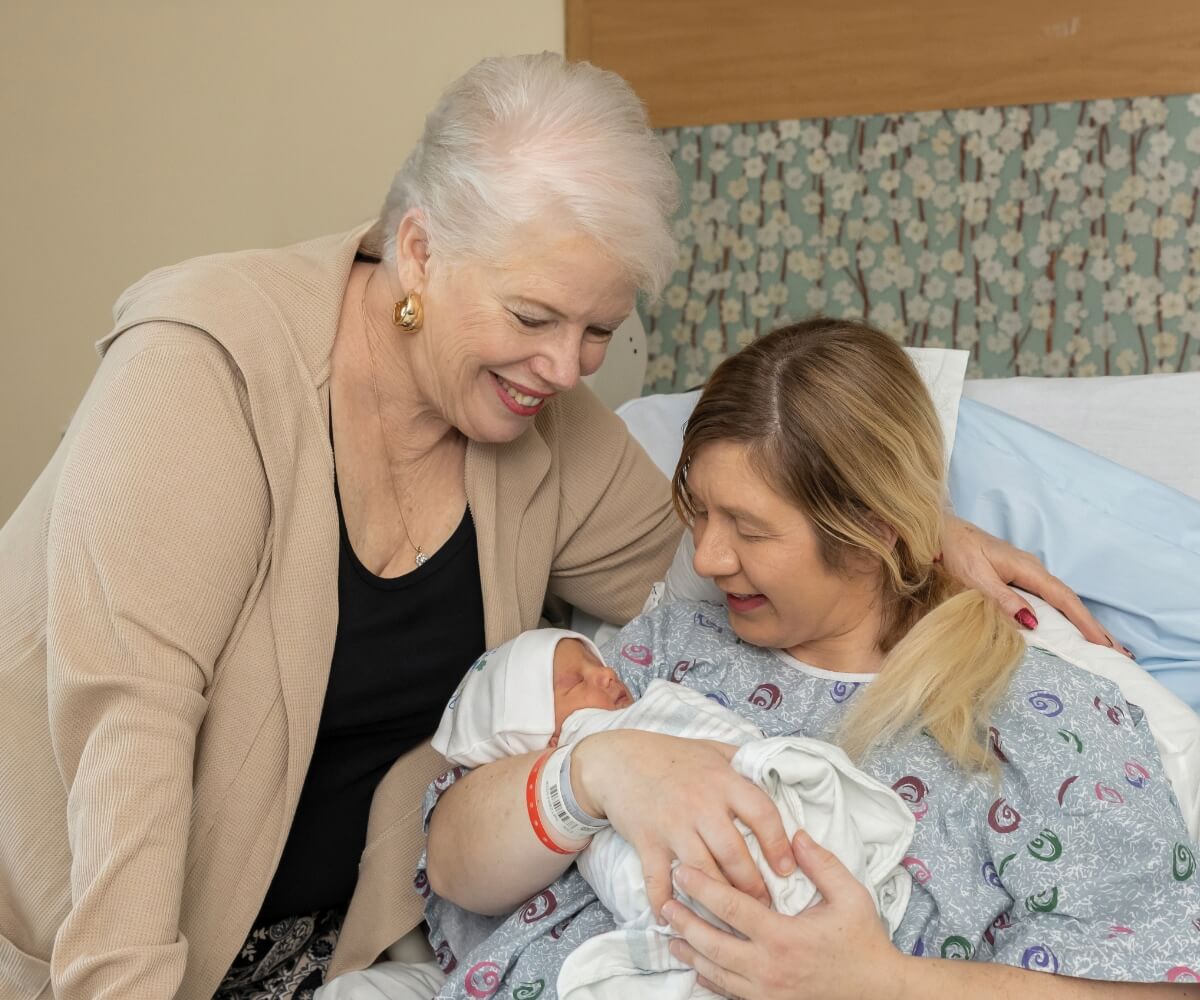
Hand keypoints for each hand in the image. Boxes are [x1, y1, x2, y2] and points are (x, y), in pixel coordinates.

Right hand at [572, 730, 794, 920]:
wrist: (618, 758)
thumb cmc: (671, 754)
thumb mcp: (712, 749)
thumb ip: (743, 762)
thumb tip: (777, 774)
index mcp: (722, 781)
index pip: (762, 813)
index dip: (779, 844)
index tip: (787, 868)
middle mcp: (700, 805)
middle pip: (734, 853)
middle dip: (753, 885)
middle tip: (765, 904)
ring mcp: (673, 825)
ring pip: (703, 872)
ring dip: (719, 899)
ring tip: (732, 918)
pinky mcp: (648, 841)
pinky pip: (658, 880)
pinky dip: (663, 903)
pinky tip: (671, 920)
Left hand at [664, 830, 906, 999]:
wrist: (879, 992)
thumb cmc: (864, 942)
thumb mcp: (851, 896)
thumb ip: (822, 864)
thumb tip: (795, 835)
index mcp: (784, 936)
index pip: (732, 908)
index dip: (702, 888)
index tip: (681, 871)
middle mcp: (768, 967)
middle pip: (712, 943)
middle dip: (685, 922)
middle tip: (665, 903)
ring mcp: (766, 992)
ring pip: (715, 972)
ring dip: (691, 952)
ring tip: (671, 935)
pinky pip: (730, 994)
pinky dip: (709, 981)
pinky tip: (697, 968)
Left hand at [939, 513, 1131, 655]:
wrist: (941, 530)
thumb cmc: (956, 550)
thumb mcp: (976, 576)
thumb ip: (1002, 598)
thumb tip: (1033, 622)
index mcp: (1028, 569)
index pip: (1064, 599)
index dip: (1085, 623)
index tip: (1103, 644)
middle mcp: (1033, 570)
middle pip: (1070, 601)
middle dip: (1094, 626)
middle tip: (1119, 653)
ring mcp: (1026, 573)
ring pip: (1060, 601)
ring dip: (1081, 622)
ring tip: (1101, 645)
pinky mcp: (1017, 577)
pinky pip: (1047, 599)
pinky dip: (1063, 614)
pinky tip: (1067, 627)